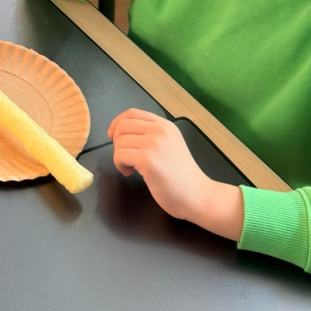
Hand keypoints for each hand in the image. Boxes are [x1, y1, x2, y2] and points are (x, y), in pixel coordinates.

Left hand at [108, 110, 242, 239]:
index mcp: (165, 125)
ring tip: (130, 167)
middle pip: (122, 126)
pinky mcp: (148, 160)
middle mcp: (160, 130)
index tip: (112, 135)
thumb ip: (151, 134)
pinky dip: (119, 164)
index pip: (132, 113)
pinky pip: (120, 155)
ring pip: (119, 141)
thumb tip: (122, 130)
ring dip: (119, 156)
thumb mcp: (170, 145)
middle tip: (124, 157)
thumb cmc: (183, 176)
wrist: (199, 197)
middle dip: (117, 142)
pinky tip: (129, 173)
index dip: (117, 122)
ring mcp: (154, 144)